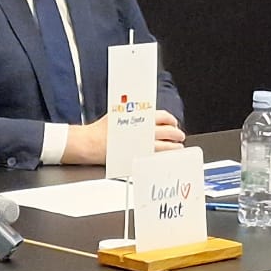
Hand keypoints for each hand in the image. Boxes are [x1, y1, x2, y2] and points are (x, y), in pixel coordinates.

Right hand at [63, 109, 184, 163]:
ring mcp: (143, 145)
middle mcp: (144, 131)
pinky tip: (165, 157)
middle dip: (177, 134)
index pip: (163, 117)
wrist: (90, 143)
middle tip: (179, 135)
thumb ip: (133, 114)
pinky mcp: (139, 156)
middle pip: (169, 131)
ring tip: (178, 147)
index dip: (171, 120)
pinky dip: (164, 156)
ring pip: (167, 146)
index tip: (173, 123)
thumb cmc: (100, 130)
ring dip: (175, 147)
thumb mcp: (118, 114)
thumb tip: (143, 114)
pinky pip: (157, 157)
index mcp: (140, 118)